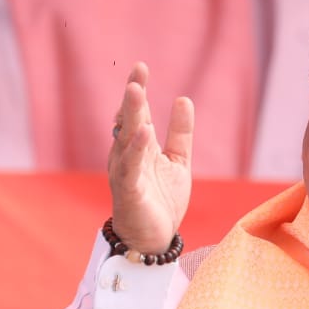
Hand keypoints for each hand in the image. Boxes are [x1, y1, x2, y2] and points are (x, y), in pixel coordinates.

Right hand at [107, 62, 193, 253]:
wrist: (152, 240)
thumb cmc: (161, 201)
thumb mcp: (177, 162)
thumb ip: (180, 133)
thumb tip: (183, 99)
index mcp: (138, 147)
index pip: (136, 114)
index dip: (138, 91)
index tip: (141, 67)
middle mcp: (127, 156)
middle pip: (128, 121)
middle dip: (132, 97)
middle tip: (137, 74)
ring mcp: (126, 173)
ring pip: (126, 139)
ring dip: (130, 116)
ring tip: (135, 92)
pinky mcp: (129, 191)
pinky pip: (131, 167)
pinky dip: (136, 149)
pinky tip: (144, 133)